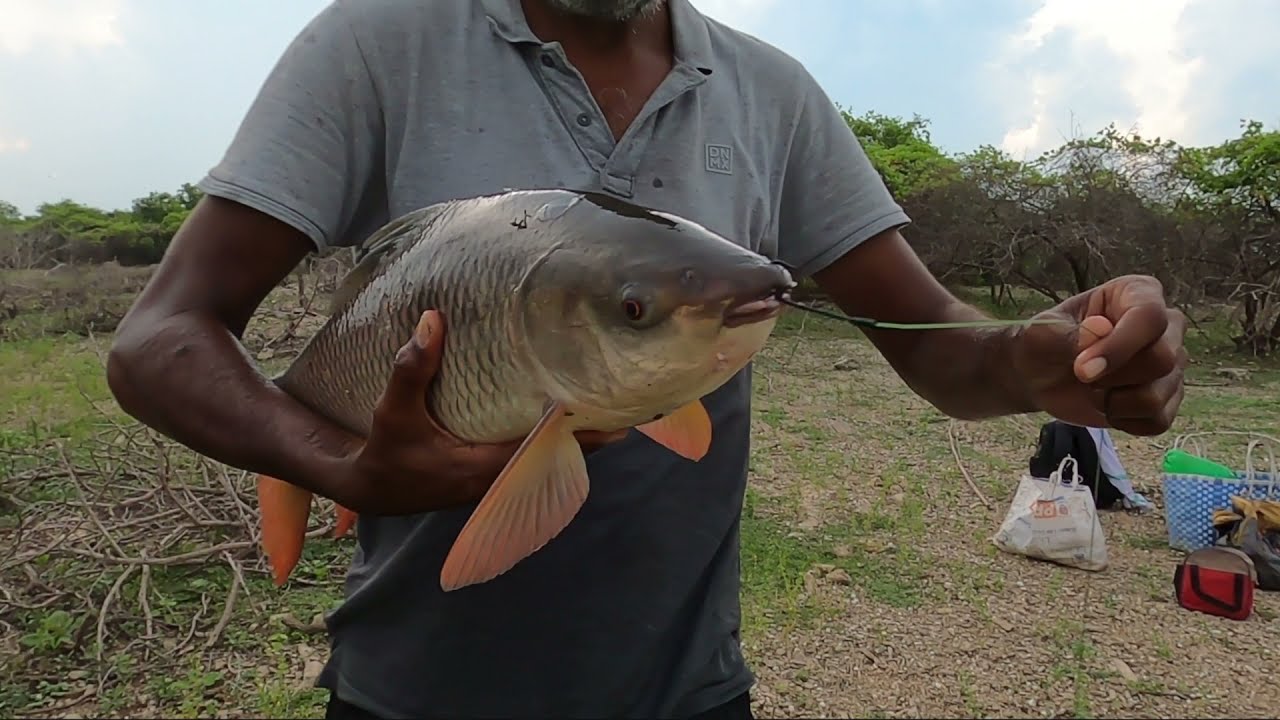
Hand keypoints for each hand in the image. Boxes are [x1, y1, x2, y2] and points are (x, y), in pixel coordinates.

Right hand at [334, 310, 627, 514]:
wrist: (366, 486)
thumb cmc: (384, 451)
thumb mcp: (392, 411)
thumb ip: (413, 368)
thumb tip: (433, 318)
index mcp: (482, 469)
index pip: (545, 451)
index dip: (582, 434)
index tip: (616, 414)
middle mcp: (496, 479)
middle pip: (559, 457)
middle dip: (592, 433)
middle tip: (626, 400)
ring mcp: (496, 479)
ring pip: (549, 458)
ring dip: (576, 435)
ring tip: (609, 401)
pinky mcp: (491, 473)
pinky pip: (534, 455)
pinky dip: (554, 437)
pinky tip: (569, 413)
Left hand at [1012, 275, 1188, 435]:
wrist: (1040, 376)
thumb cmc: (1045, 344)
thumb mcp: (1045, 334)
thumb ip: (1071, 334)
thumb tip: (1101, 330)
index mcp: (1138, 294)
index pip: (1149, 316)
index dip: (1119, 346)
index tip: (1082, 369)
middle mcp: (1165, 327)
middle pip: (1163, 358)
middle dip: (1115, 377)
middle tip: (1082, 377)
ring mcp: (1170, 365)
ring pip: (1158, 394)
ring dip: (1115, 402)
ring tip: (1092, 390)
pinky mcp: (1166, 399)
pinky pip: (1158, 421)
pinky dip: (1124, 422)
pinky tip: (1106, 408)